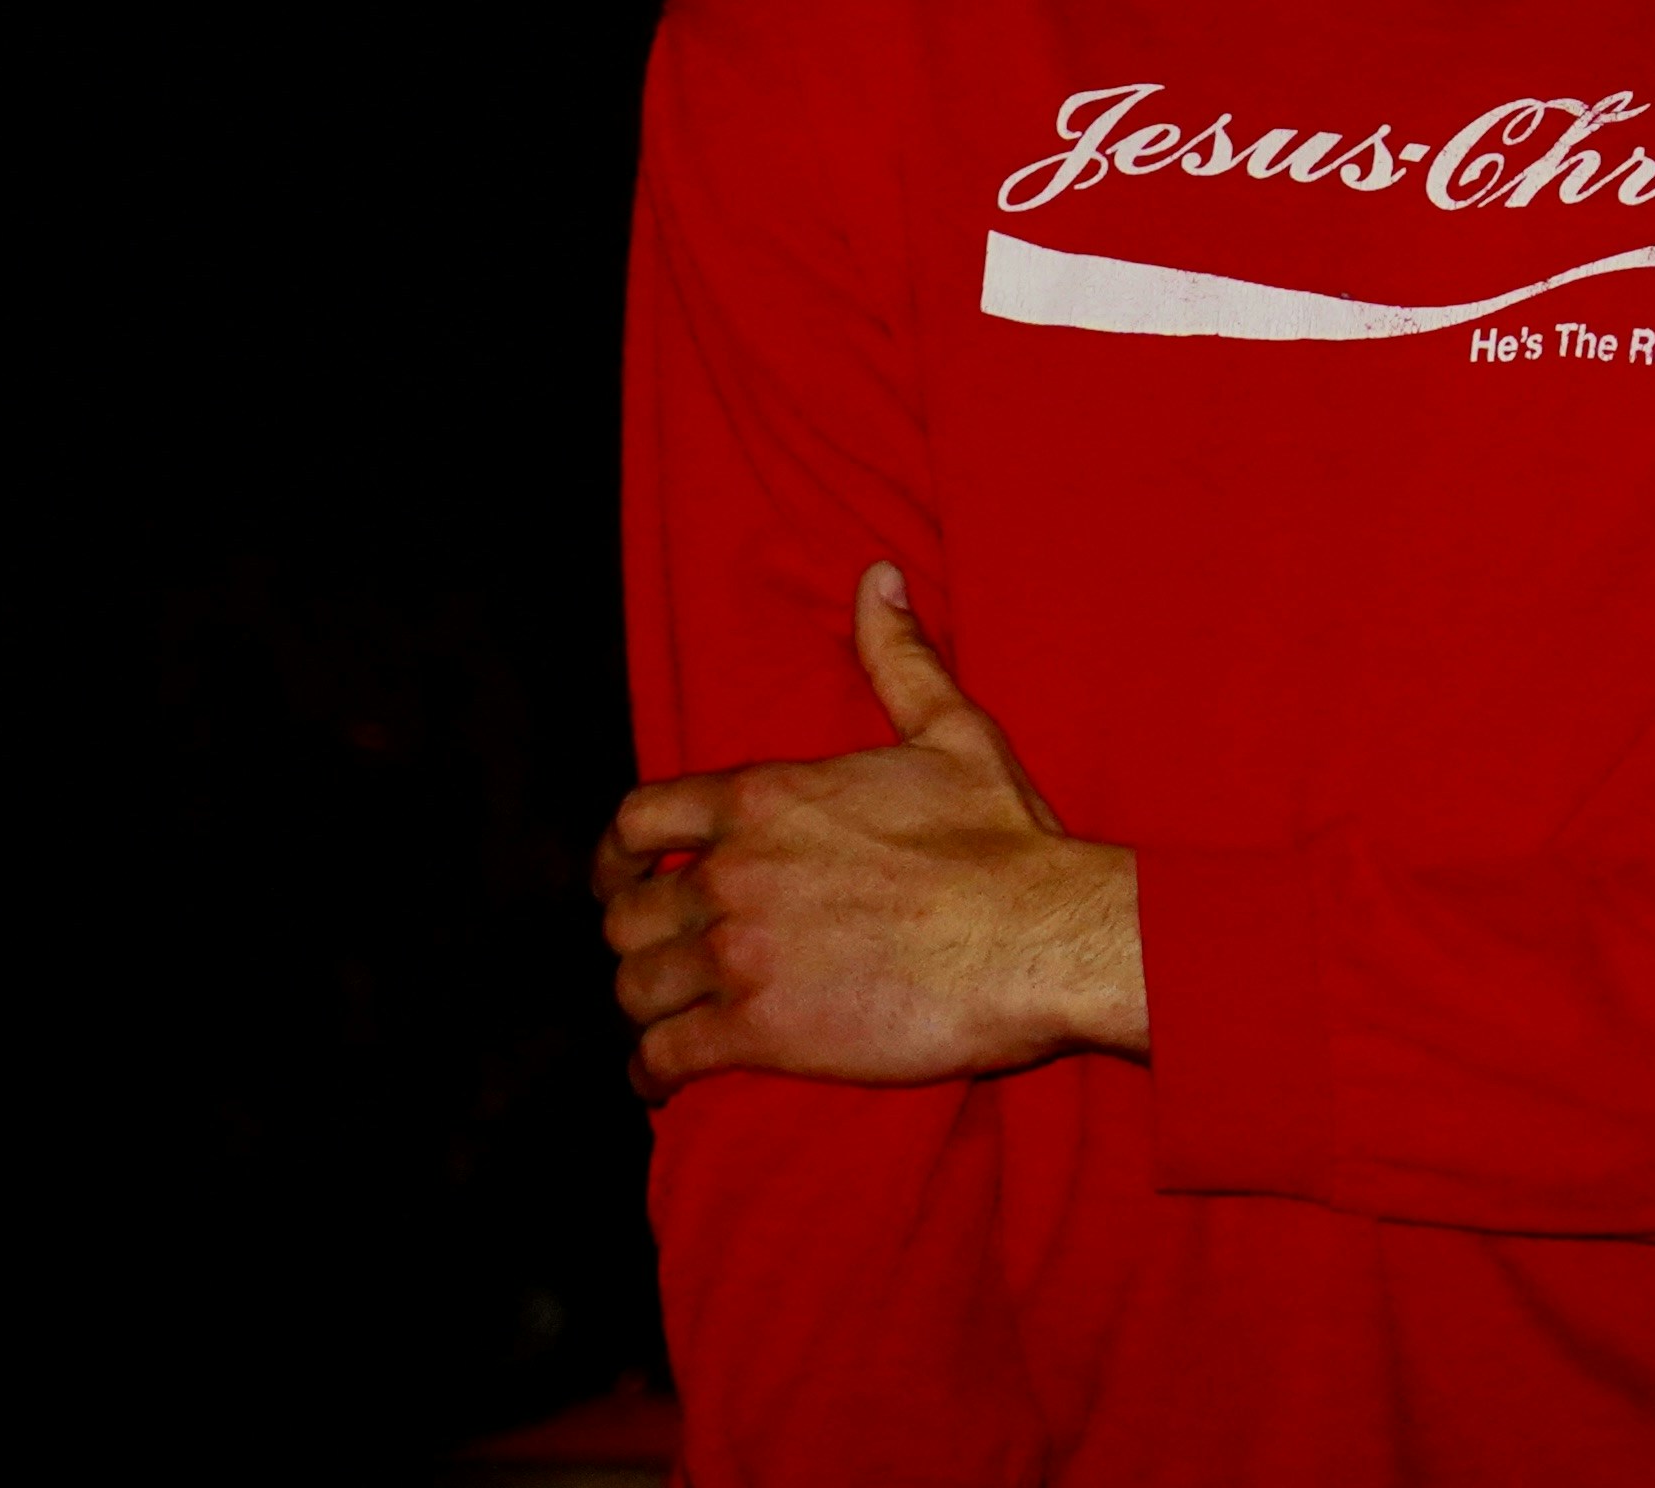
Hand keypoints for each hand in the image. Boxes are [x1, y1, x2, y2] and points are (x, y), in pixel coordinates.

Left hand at [591, 564, 1147, 1097]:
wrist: (1039, 935)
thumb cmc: (1001, 838)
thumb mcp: (951, 730)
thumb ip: (898, 656)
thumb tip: (878, 575)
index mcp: (763, 799)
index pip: (638, 818)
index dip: (616, 854)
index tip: (619, 875)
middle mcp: (733, 872)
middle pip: (627, 913)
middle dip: (637, 935)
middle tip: (657, 955)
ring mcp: (738, 955)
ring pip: (636, 987)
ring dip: (644, 1004)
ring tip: (662, 1019)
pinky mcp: (758, 1031)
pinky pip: (665, 1056)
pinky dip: (653, 1072)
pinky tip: (663, 1079)